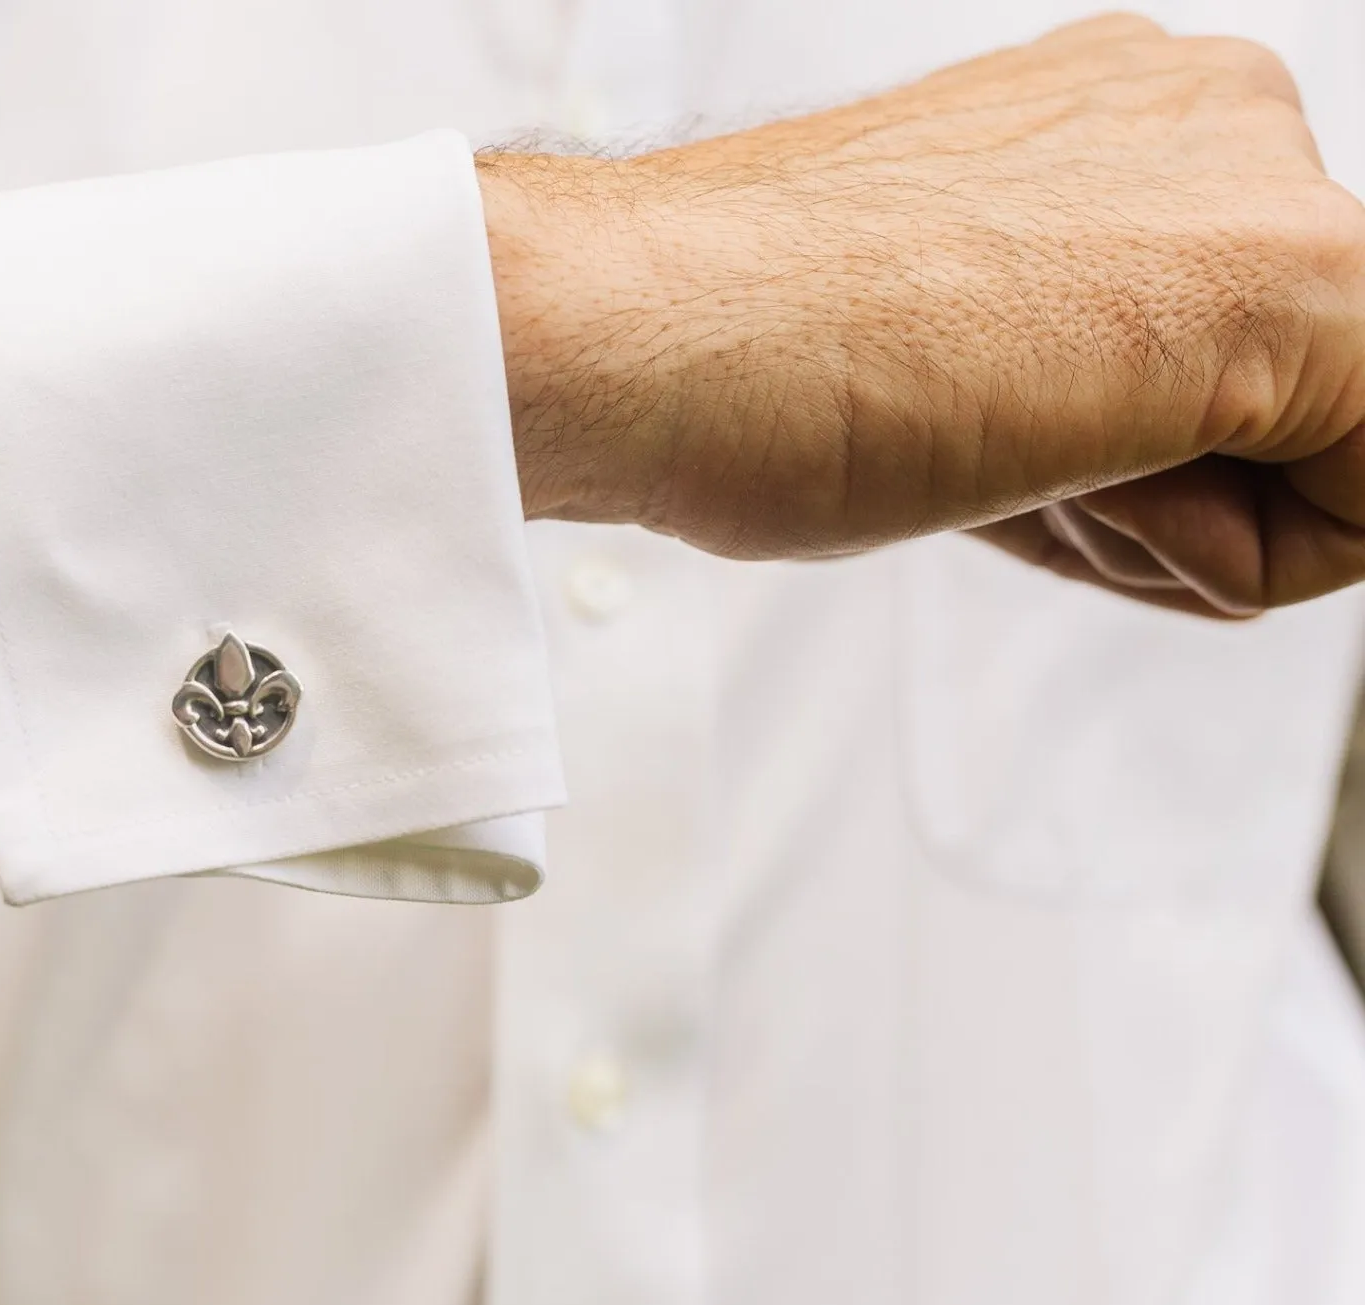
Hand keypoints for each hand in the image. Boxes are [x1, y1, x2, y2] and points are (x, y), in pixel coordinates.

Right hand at [481, 13, 1364, 616]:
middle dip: (1161, 502)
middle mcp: (1212, 121)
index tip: (993, 459)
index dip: (1127, 482)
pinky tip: (1056, 473)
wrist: (638, 334)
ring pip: (1327, 462)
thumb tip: (1125, 456)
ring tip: (993, 451)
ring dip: (1162, 527)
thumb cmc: (730, 357)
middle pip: (1289, 417)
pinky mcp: (1301, 273)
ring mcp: (1258, 180)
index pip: (1225, 378)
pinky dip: (1221, 554)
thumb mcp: (945, 350)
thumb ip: (1069, 374)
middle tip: (988, 459)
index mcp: (1121, 127)